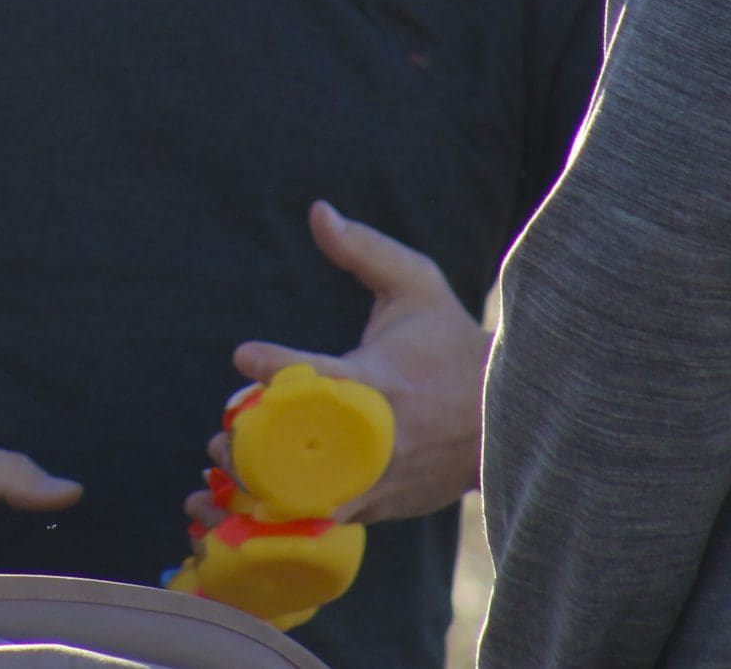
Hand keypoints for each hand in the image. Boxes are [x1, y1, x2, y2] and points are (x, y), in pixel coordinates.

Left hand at [222, 201, 487, 524]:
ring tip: (227, 462)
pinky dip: (286, 511)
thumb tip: (318, 211)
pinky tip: (250, 496)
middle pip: (304, 451)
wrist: (508, 419)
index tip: (245, 354)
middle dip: (254, 444)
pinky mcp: (381, 506)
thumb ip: (365, 251)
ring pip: (309, 496)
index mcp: (382, 380)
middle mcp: (381, 436)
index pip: (326, 375)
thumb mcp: (417, 287)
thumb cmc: (452, 346)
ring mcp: (382, 478)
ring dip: (262, 482)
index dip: (282, 365)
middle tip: (223, 430)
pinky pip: (324, 519)